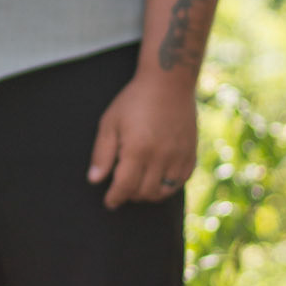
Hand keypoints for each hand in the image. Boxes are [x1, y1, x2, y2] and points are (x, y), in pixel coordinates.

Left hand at [87, 69, 196, 207]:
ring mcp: (179, 157)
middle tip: (122, 188)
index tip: (109, 201)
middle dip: (129, 195)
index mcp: (137, 149)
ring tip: (138, 185)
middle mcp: (161, 157)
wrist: (169, 83)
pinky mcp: (191, 154)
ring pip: (163, 192)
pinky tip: (157, 178)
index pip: (125, 187)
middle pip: (144, 193)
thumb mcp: (110, 122)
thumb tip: (95, 180)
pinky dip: (167, 186)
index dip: (114, 198)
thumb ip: (102, 154)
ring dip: (148, 194)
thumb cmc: (134, 101)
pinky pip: (180, 181)